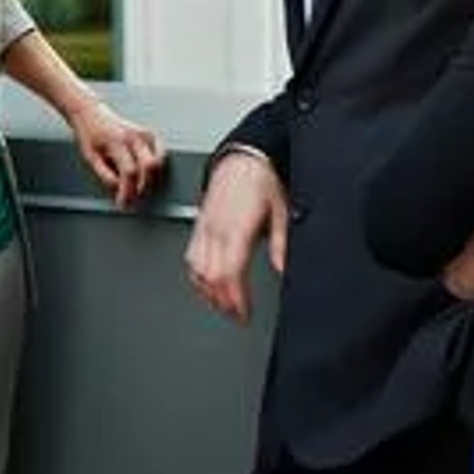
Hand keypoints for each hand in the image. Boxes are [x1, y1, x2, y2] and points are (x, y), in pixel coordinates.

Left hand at [69, 101, 166, 209]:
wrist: (90, 113)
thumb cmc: (89, 134)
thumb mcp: (90, 157)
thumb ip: (105, 176)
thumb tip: (119, 190)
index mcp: (116, 141)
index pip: (129, 172)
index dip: (128, 191)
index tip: (124, 202)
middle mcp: (133, 136)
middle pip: (148, 168)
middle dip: (142, 187)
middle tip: (132, 196)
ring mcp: (143, 134)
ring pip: (157, 162)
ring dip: (150, 178)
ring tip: (137, 185)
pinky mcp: (149, 134)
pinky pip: (161, 153)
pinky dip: (157, 166)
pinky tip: (146, 173)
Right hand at [185, 148, 289, 324]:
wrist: (242, 157)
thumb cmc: (261, 181)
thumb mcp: (281, 211)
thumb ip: (280, 243)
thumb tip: (283, 269)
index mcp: (236, 227)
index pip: (229, 272)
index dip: (235, 298)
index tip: (244, 313)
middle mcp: (216, 228)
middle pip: (210, 276)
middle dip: (222, 301)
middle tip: (237, 316)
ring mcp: (204, 226)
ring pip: (196, 268)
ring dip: (208, 291)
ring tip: (223, 305)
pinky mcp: (199, 224)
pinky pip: (190, 255)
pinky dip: (196, 275)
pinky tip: (206, 283)